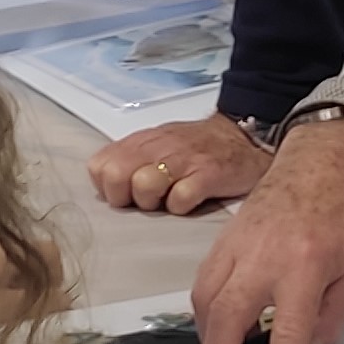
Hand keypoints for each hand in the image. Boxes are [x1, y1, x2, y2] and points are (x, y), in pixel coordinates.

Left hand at [91, 113, 272, 216]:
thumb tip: (105, 185)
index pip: (99, 166)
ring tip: (169, 199)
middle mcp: (158, 148)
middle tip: (146, 200)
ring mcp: (183, 160)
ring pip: (144, 186)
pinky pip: (181, 200)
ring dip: (154, 203)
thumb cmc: (197, 146)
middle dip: (126, 197)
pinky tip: (191, 201)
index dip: (109, 186)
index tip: (126, 192)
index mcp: (142, 142)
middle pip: (115, 177)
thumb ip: (130, 160)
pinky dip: (183, 207)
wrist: (244, 136)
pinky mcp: (208, 174)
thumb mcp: (158, 144)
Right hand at [185, 117, 343, 343]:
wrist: (324, 160)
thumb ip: (332, 317)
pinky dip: (205, 314)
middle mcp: (263, 256)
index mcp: (305, 265)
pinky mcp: (223, 239)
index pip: (287, 331)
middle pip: (227, 317)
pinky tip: (219, 333)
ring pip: (205, 300)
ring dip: (208, 342)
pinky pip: (204, 282)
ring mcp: (237, 245)